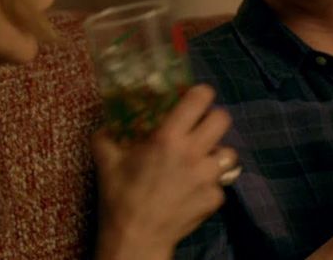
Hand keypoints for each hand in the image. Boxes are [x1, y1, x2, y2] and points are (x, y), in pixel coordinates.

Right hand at [92, 84, 236, 259]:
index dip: (200, 94)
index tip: (196, 97)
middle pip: (223, 119)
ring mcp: (207, 177)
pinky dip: (209, 185)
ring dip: (216, 153)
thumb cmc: (120, 198)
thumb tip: (104, 125)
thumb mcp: (107, 162)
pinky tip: (193, 190)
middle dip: (213, 119)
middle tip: (200, 126)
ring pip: (229, 152)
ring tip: (200, 160)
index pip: (200, 99)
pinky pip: (220, 183)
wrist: (136, 238)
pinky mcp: (215, 198)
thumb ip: (105, 137)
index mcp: (168, 138)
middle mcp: (193, 153)